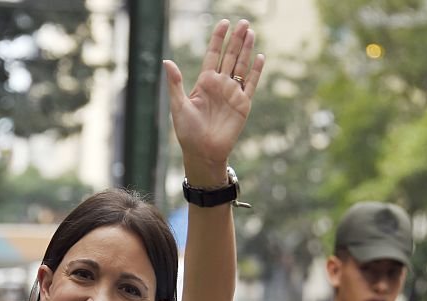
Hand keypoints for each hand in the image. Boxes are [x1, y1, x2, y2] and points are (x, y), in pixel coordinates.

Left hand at [164, 19, 264, 183]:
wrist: (203, 152)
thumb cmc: (187, 132)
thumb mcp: (178, 106)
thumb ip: (175, 83)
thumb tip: (166, 61)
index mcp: (204, 82)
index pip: (213, 54)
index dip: (218, 39)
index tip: (224, 23)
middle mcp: (220, 85)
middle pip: (230, 56)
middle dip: (236, 39)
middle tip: (244, 22)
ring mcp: (233, 93)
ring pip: (242, 66)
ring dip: (247, 50)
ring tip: (251, 32)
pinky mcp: (243, 105)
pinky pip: (252, 84)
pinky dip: (256, 71)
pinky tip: (260, 57)